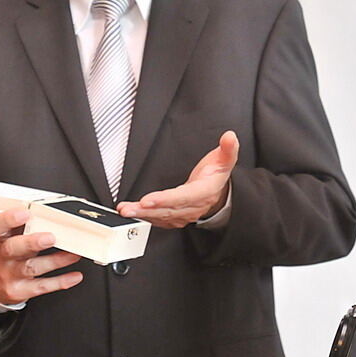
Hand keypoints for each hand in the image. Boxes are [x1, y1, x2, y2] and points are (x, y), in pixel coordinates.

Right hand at [0, 207, 82, 304]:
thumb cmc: (9, 254)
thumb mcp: (12, 237)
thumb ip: (29, 225)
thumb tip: (60, 211)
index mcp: (1, 237)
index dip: (9, 219)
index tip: (25, 212)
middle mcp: (3, 255)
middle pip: (13, 248)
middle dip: (32, 242)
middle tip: (50, 238)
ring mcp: (10, 274)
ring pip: (32, 267)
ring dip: (55, 261)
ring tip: (74, 254)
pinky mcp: (19, 290)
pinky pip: (41, 286)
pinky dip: (60, 282)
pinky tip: (75, 276)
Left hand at [117, 130, 238, 228]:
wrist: (219, 195)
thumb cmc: (217, 175)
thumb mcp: (225, 160)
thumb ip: (228, 148)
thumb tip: (230, 136)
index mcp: (204, 192)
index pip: (183, 197)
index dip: (165, 200)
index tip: (147, 200)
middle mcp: (192, 206)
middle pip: (167, 210)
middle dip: (146, 210)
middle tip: (128, 209)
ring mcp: (184, 214)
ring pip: (161, 216)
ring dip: (142, 215)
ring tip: (125, 210)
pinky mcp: (176, 217)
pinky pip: (159, 220)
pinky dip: (145, 217)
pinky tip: (133, 213)